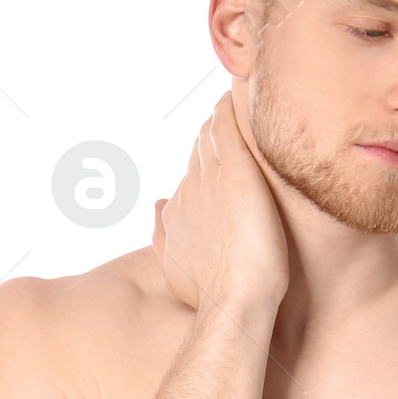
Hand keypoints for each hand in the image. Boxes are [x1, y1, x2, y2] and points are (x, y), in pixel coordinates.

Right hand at [152, 89, 288, 315]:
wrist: (232, 303)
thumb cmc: (212, 297)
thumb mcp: (177, 268)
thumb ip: (165, 236)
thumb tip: (159, 205)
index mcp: (177, 211)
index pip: (190, 174)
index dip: (204, 160)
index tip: (218, 150)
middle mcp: (189, 190)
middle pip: (199, 150)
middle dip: (213, 134)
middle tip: (231, 117)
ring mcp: (210, 180)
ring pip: (212, 136)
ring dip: (222, 119)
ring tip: (238, 99)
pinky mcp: (235, 174)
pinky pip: (228, 129)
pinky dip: (230, 110)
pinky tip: (237, 95)